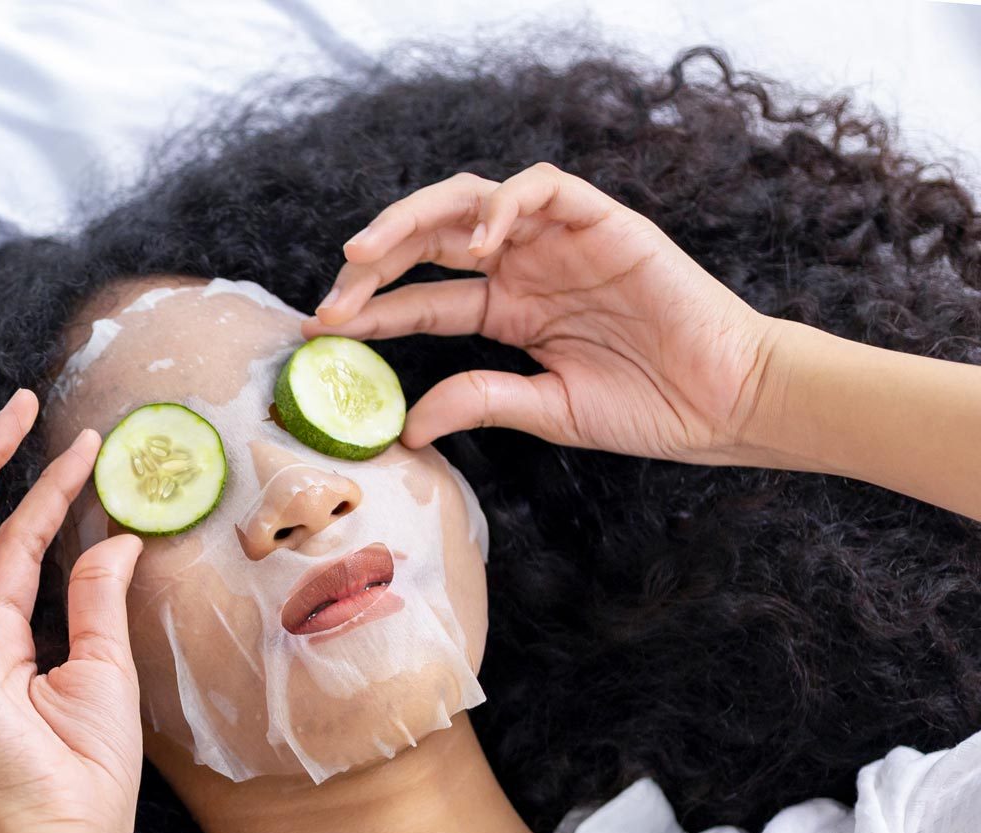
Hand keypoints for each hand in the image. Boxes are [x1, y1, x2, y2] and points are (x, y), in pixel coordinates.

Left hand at [308, 163, 777, 463]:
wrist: (726, 400)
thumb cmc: (647, 407)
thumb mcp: (546, 411)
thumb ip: (480, 402)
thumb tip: (407, 427)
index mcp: (508, 310)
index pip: (422, 300)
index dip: (371, 310)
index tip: (323, 329)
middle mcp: (526, 268)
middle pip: (432, 240)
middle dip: (376, 257)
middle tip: (335, 288)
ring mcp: (561, 241)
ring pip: (473, 200)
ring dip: (415, 218)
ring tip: (370, 255)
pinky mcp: (604, 221)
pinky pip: (543, 188)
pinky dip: (502, 204)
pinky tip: (473, 244)